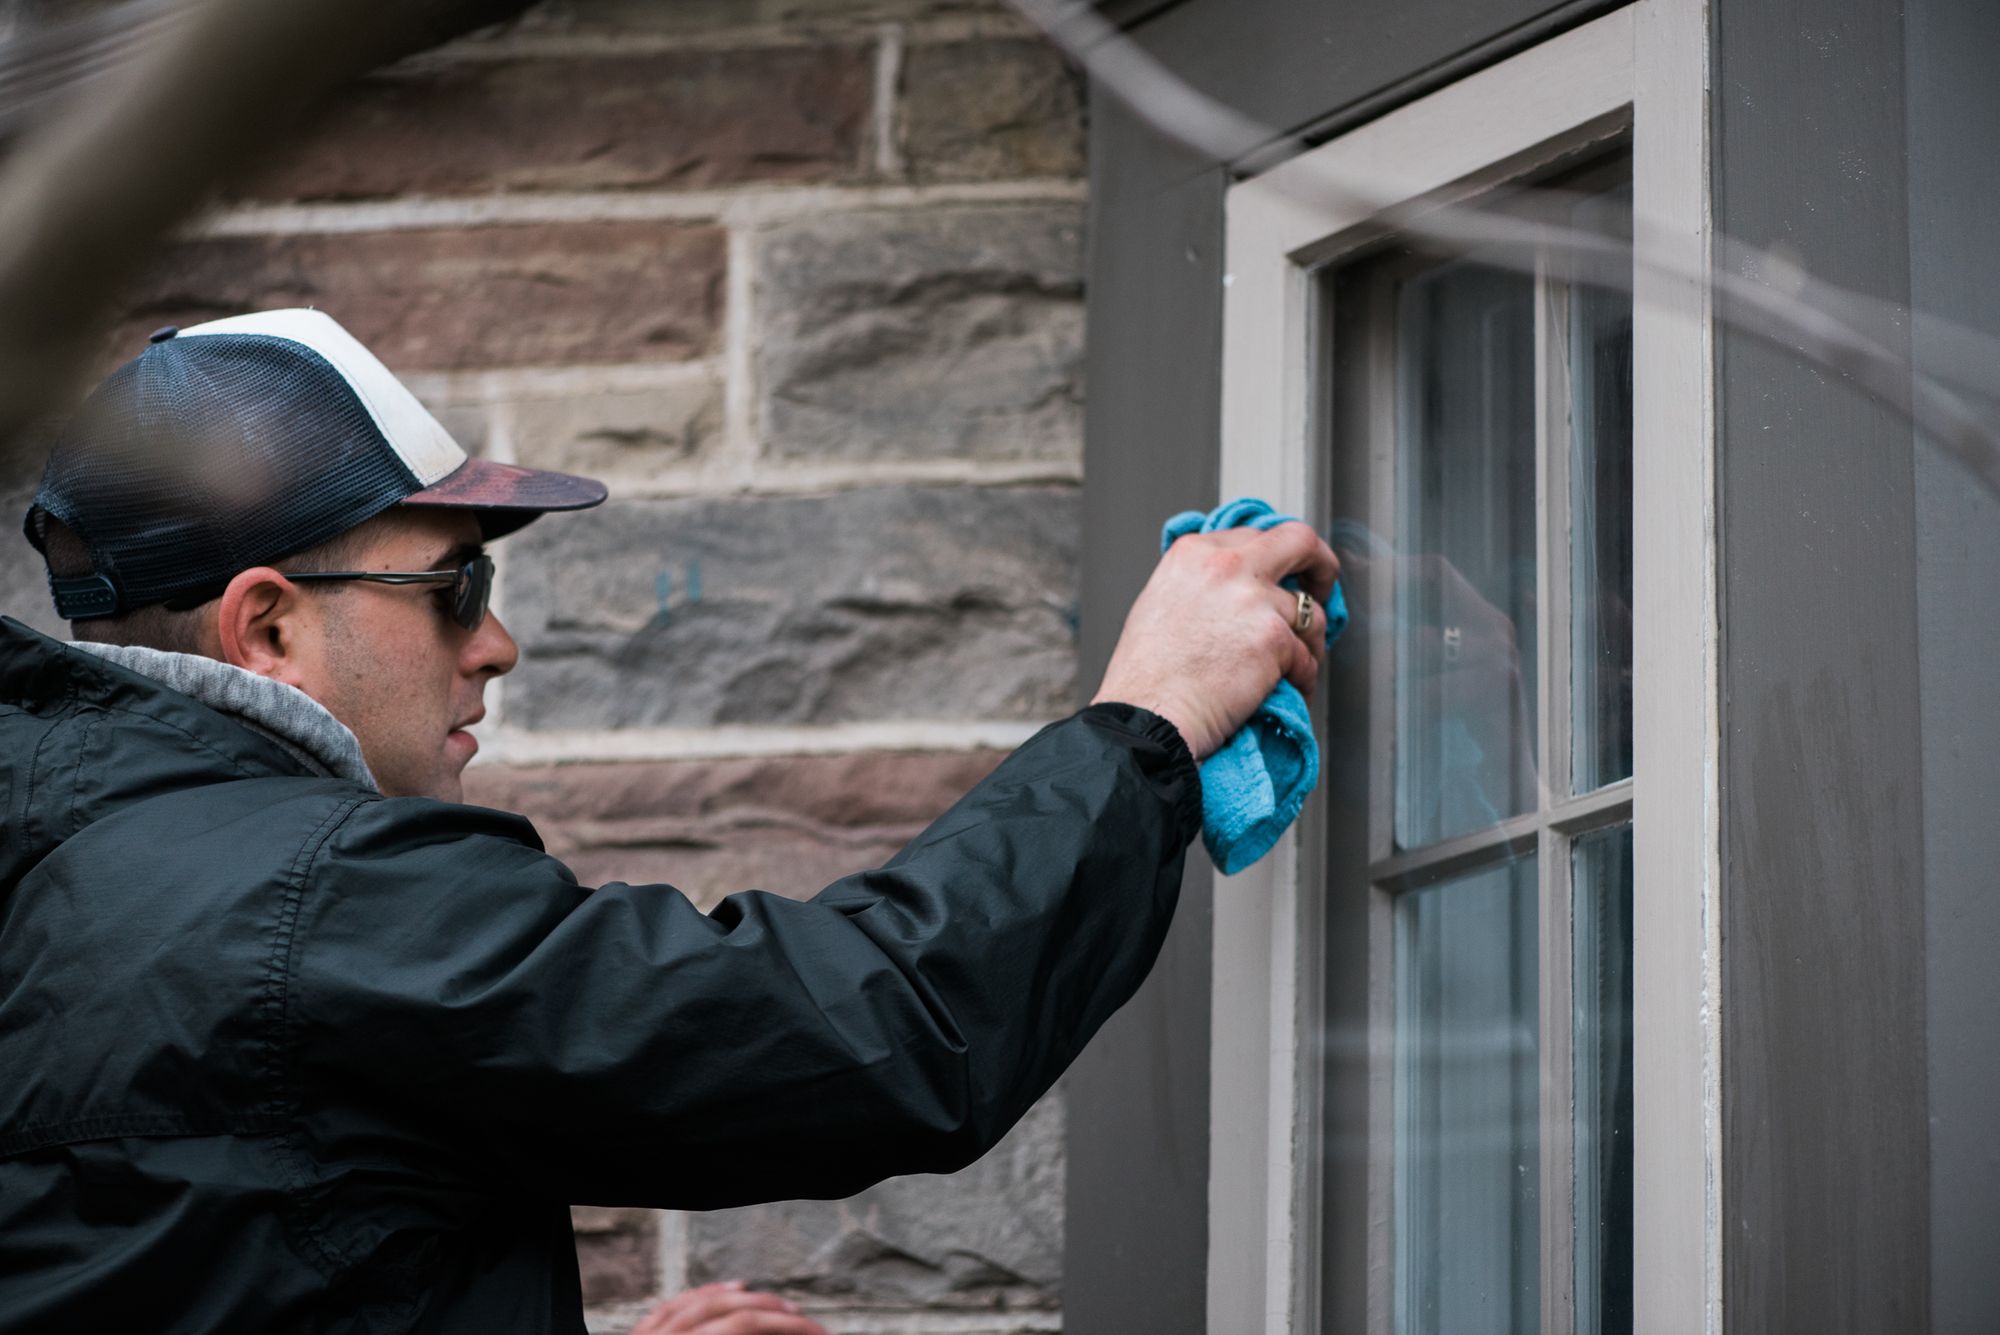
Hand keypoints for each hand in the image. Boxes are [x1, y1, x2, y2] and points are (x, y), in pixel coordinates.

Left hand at [630, 1281, 830, 1334]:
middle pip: (728, 1312)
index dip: (786, 1328)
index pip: (742, 1328)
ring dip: (746, 1300)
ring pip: (702, 1301)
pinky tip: (731, 1290)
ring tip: (780, 1306)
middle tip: (809, 1325)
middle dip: (775, 1314)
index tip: (817, 1334)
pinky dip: (705, 1294)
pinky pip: (674, 1306)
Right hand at [1092, 521, 1339, 759]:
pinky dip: (1301, 678)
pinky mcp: (1274, 638)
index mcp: (1194, 554)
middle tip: (1320, 589)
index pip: (1254, 537)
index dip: (1276, 560)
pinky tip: (1287, 689)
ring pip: (1311, 612)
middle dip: (1320, 565)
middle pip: (1298, 542)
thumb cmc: (1145, 676)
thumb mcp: (1160, 604)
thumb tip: (1233, 590)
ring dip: (1309, 642)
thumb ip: (1199, 584)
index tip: (1284, 576)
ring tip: (1295, 665)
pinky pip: (1307, 658)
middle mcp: (1226, 565)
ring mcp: (1253, 600)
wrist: (1147, 716)